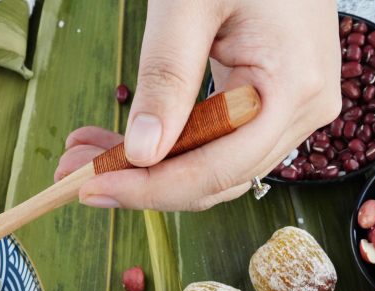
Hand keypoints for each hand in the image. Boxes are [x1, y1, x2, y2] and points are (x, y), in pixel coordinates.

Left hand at [55, 0, 340, 211]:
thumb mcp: (189, 5)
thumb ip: (166, 77)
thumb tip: (142, 152)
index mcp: (295, 88)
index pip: (215, 170)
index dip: (149, 189)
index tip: (90, 189)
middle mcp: (303, 108)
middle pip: (211, 177)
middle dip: (137, 180)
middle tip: (71, 172)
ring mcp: (291, 107)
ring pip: (210, 166)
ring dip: (145, 167)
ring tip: (84, 153)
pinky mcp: (272, 99)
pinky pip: (215, 141)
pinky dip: (165, 144)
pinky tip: (117, 140)